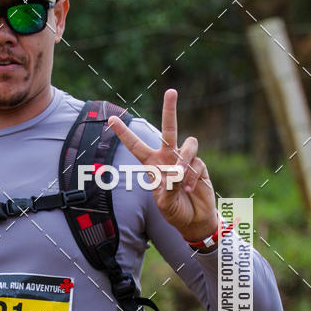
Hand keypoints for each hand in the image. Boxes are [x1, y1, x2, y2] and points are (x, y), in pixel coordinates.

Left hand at [108, 88, 218, 242]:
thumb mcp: (165, 203)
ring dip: (185, 161)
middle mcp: (168, 157)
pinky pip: (197, 162)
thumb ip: (168, 188)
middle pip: (169, 129)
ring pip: (188, 144)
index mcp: (152, 165)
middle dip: (170, 110)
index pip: (136, 146)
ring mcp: (185, 159)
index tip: (111, 119)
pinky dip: (192, 177)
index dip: (125, 133)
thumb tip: (176, 171)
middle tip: (171, 91)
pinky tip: (189, 189)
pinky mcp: (199, 164)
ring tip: (182, 181)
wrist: (194, 219)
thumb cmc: (175, 211)